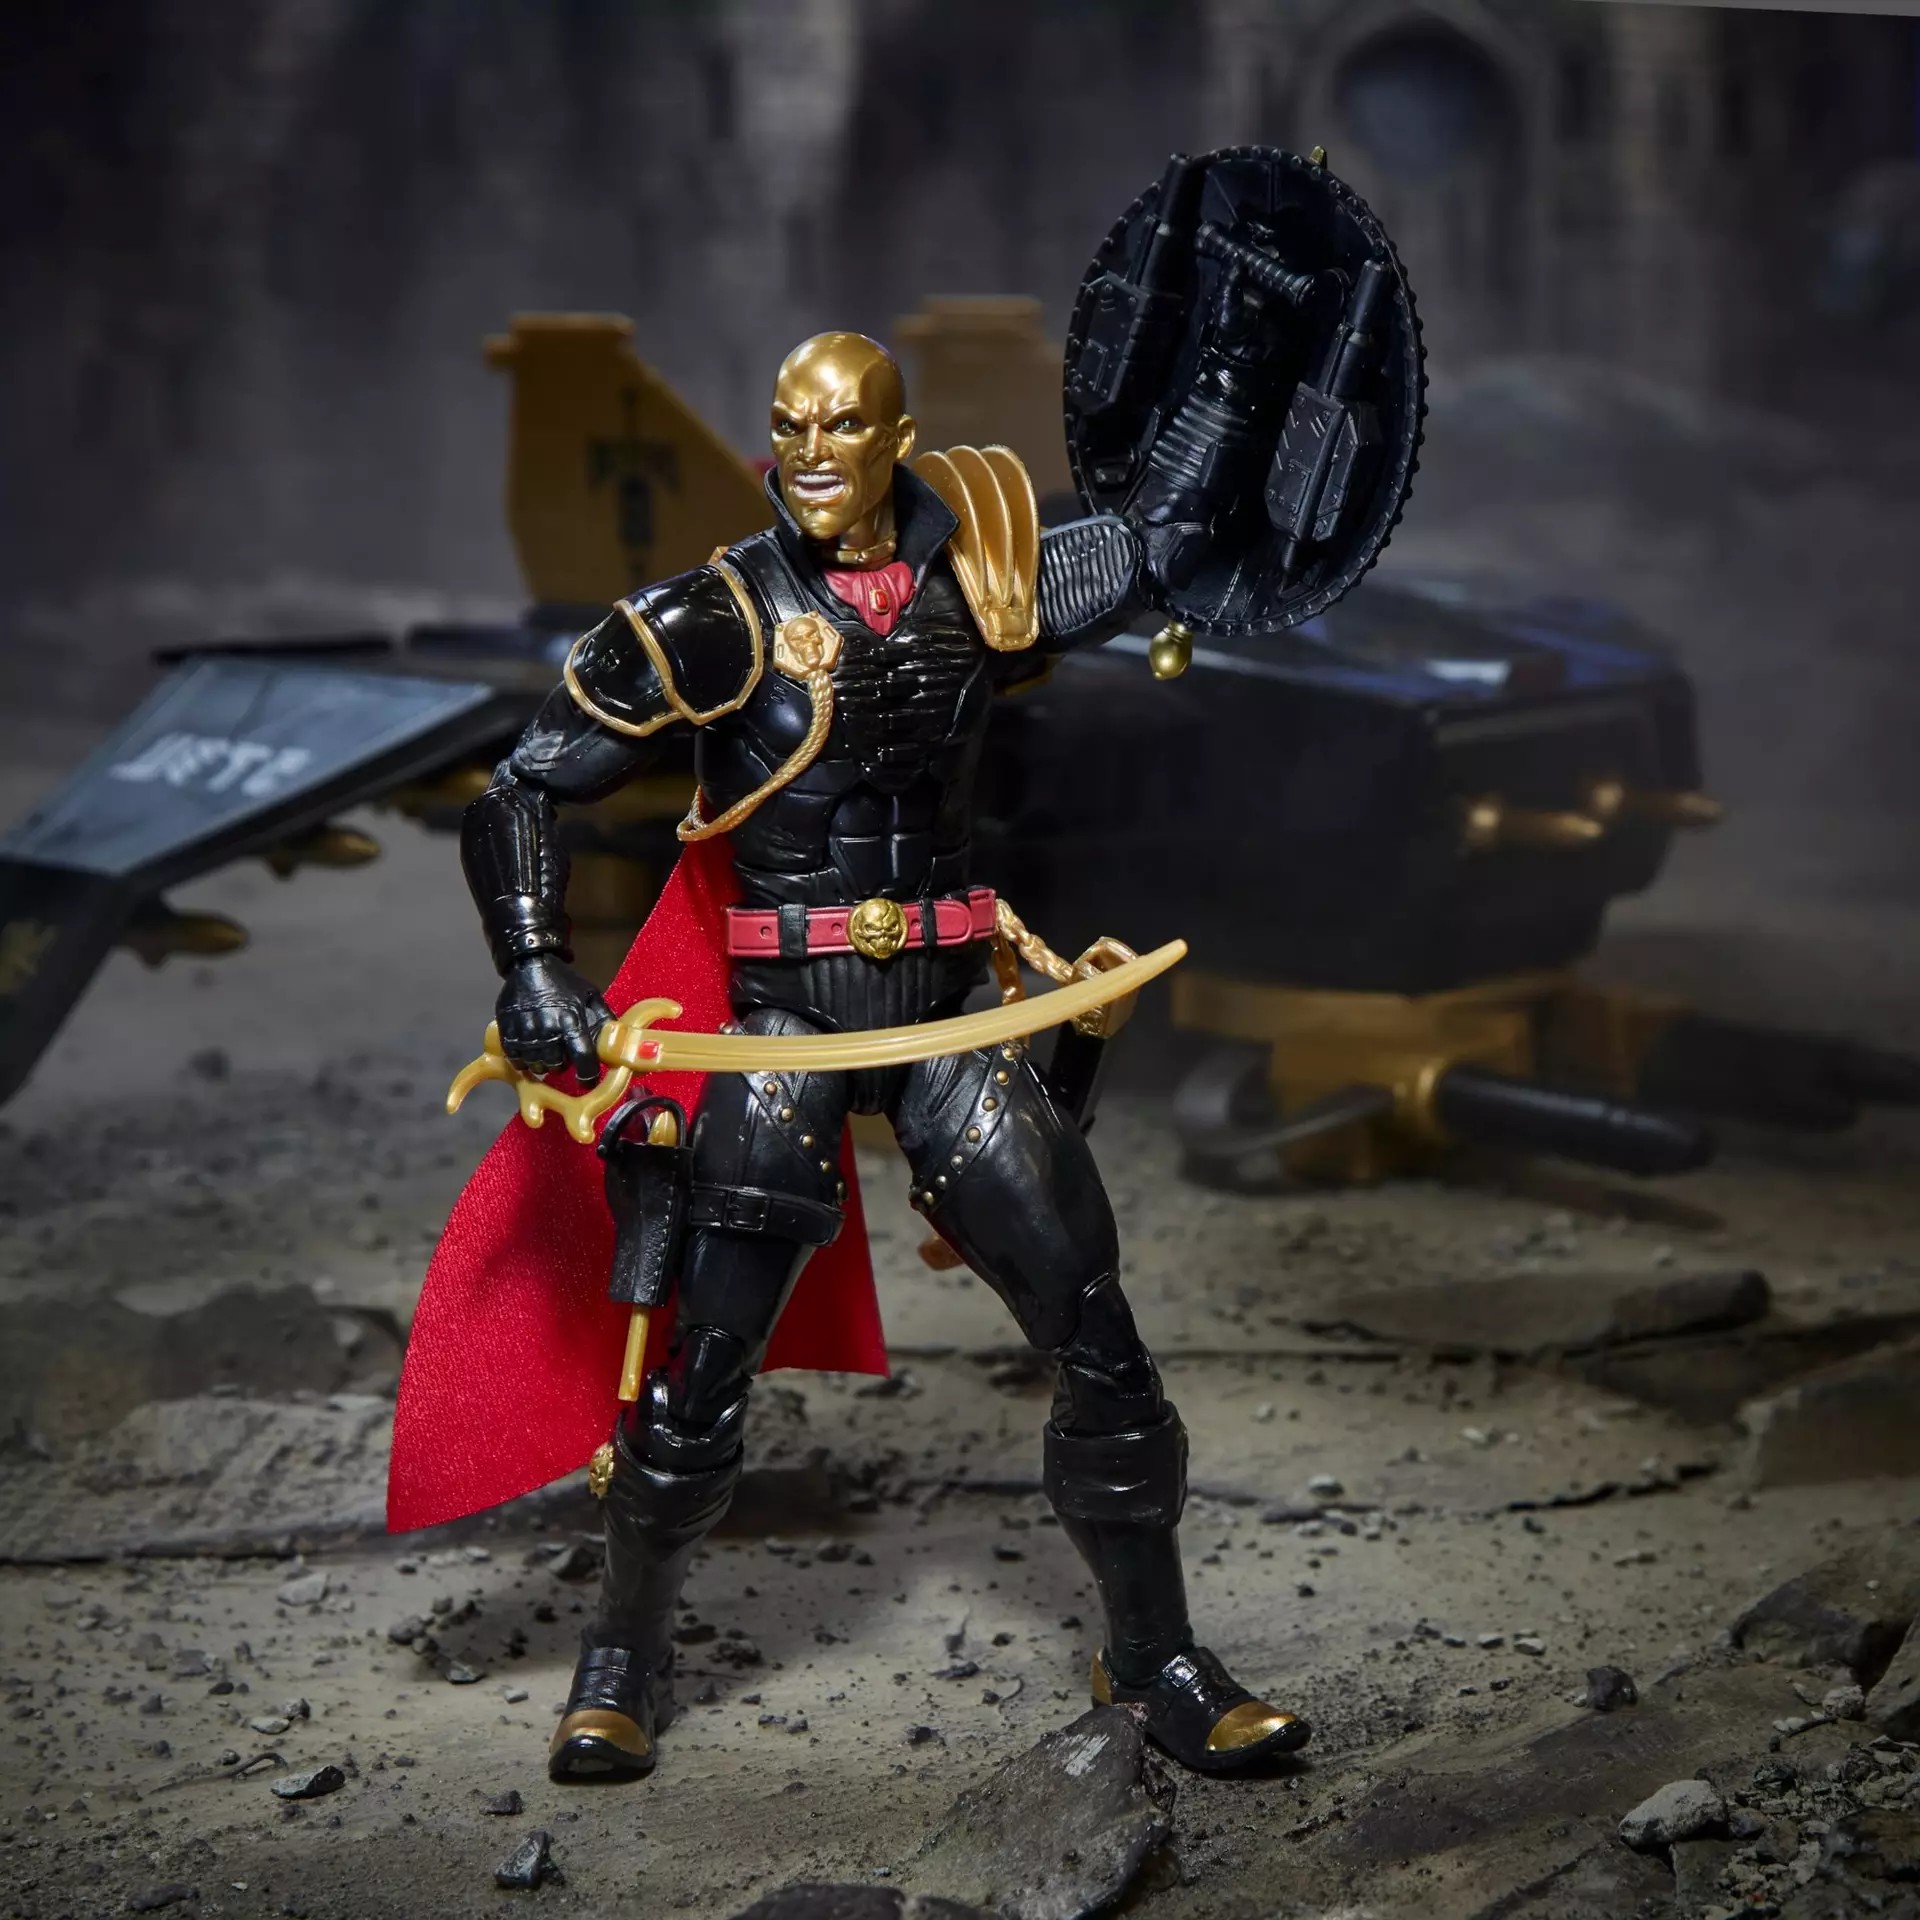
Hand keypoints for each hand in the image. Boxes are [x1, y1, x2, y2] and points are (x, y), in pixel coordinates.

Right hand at [494, 955, 612, 1084]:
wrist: (530, 964)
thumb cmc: (563, 982)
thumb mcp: (590, 995)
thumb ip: (604, 1019)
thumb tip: (619, 1042)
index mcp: (572, 1019)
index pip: (583, 1056)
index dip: (587, 1075)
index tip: (587, 1081)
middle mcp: (548, 1027)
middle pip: (557, 1065)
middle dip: (564, 1065)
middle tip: (564, 1056)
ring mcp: (525, 1030)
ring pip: (537, 1065)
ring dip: (544, 1065)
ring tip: (548, 1054)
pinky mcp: (507, 1030)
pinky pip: (516, 1059)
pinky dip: (524, 1062)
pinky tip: (531, 1053)